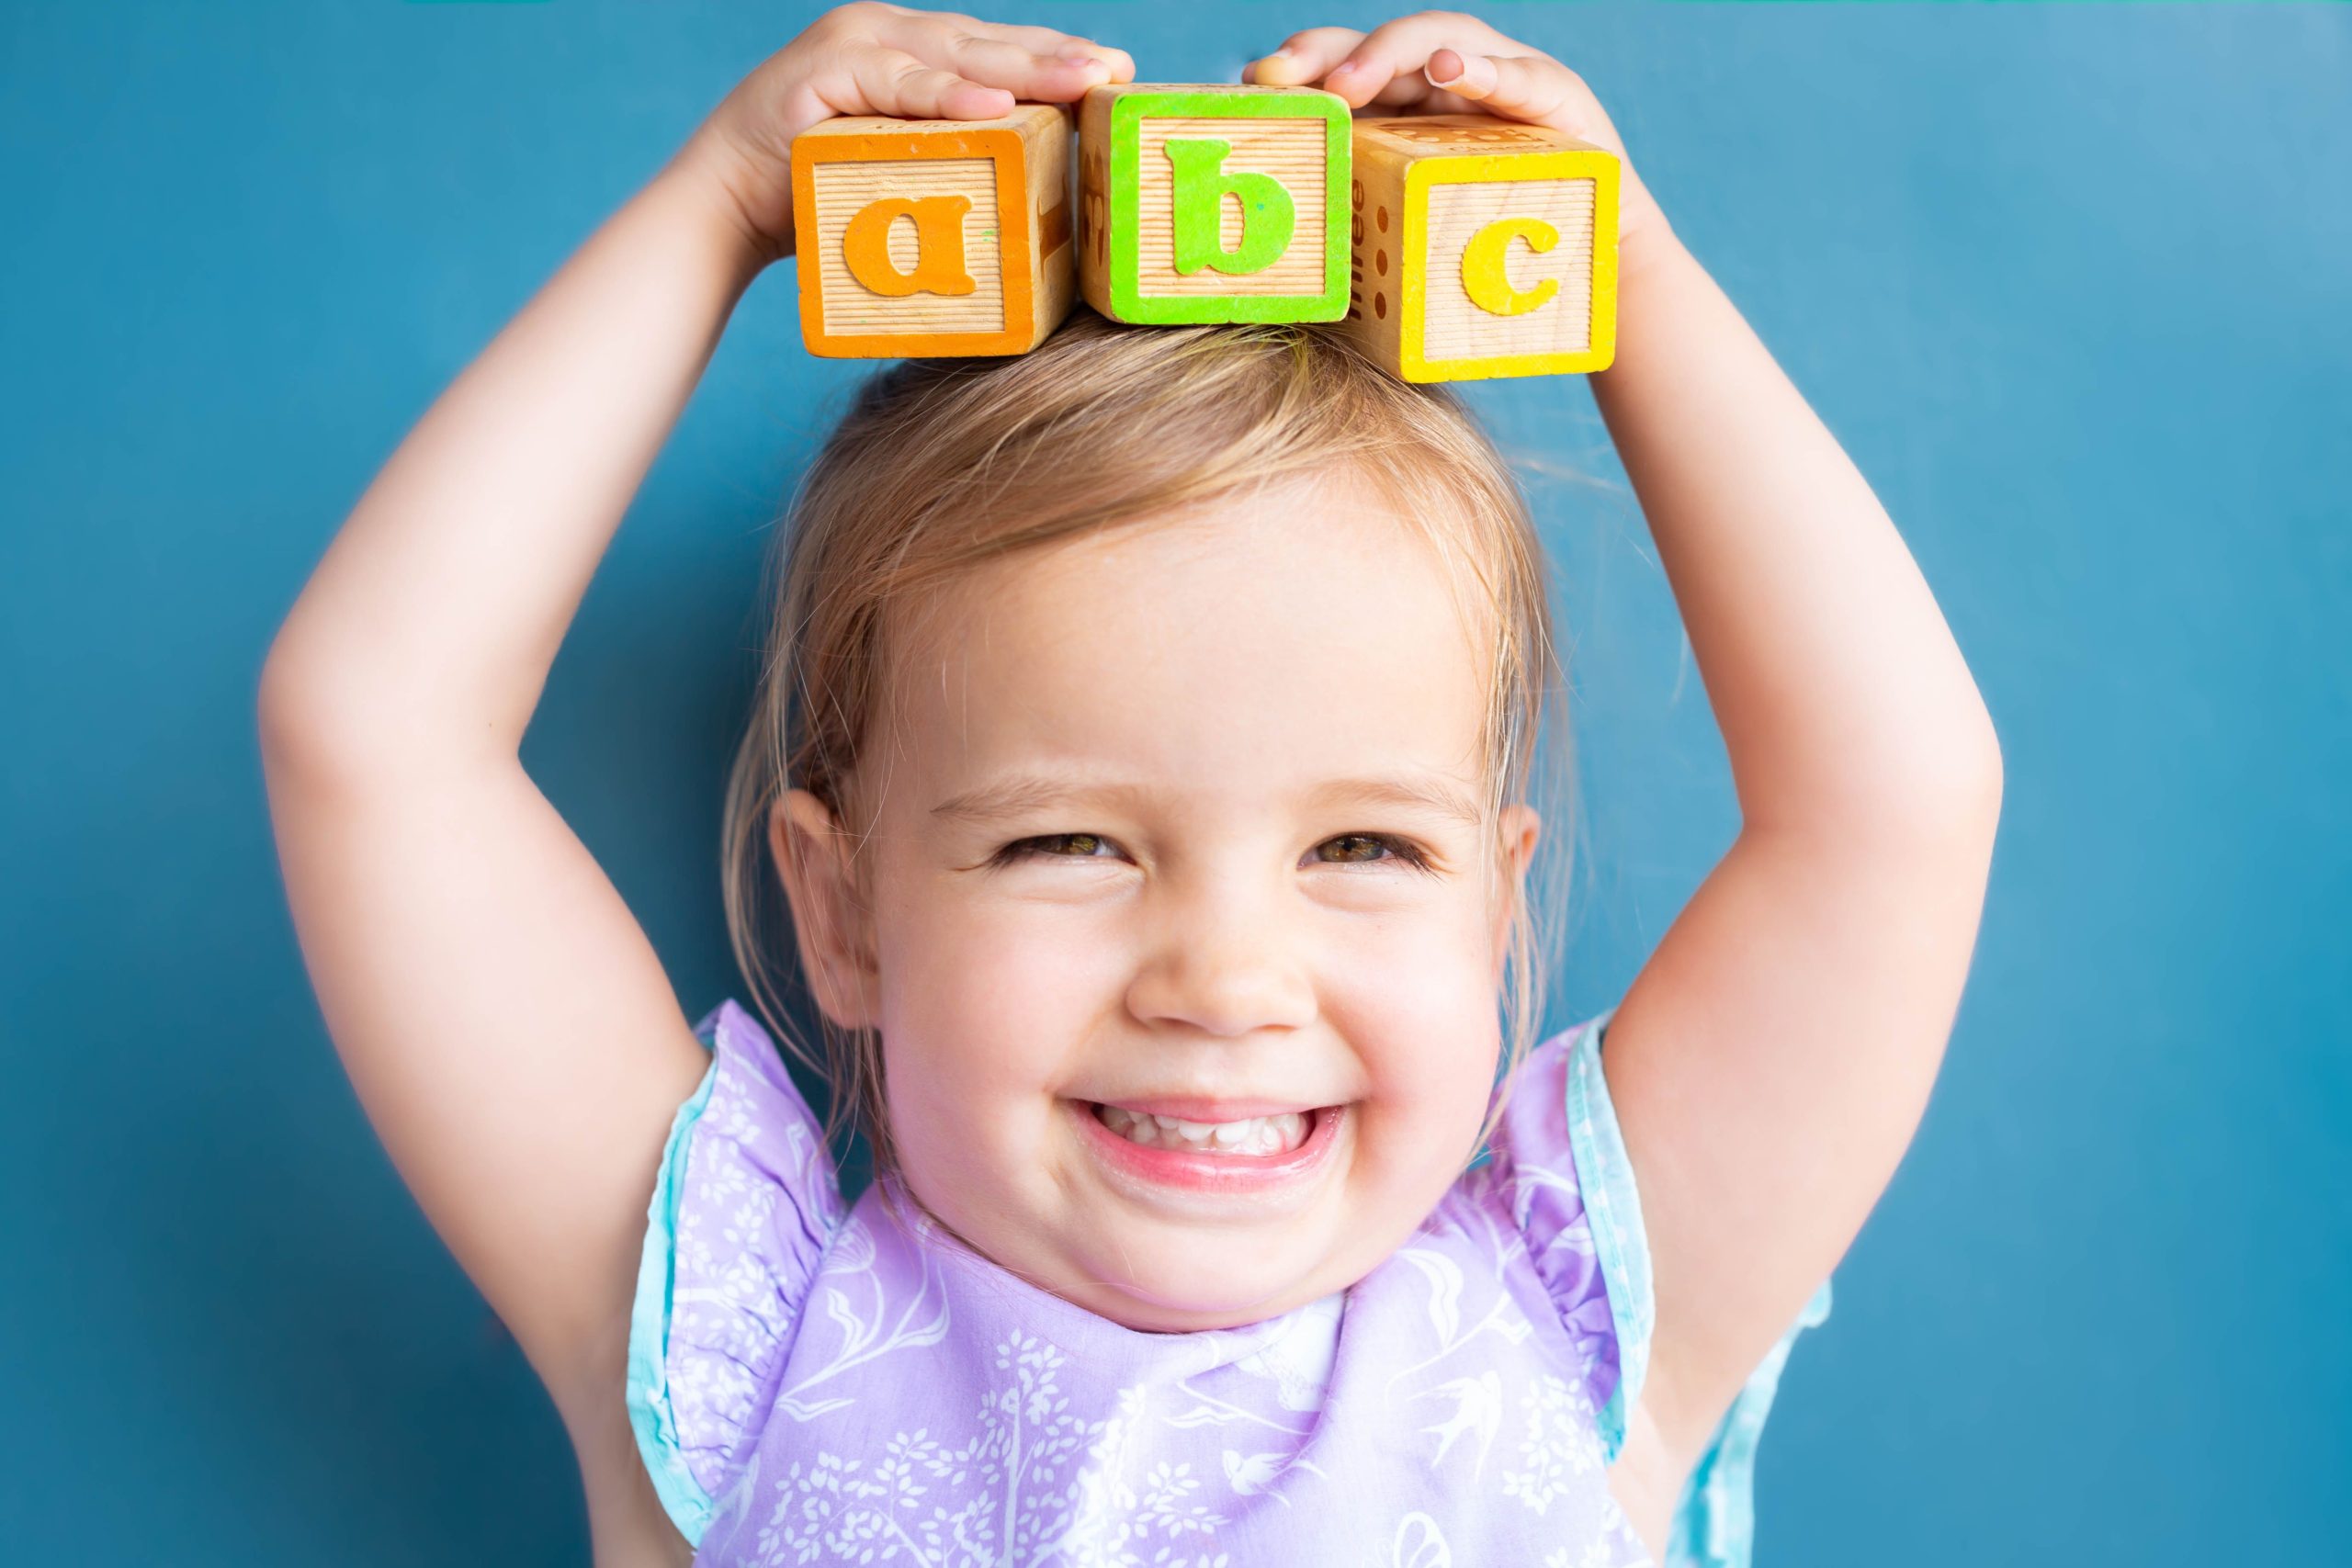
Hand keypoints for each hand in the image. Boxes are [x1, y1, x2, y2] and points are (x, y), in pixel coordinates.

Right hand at [679, 2, 1134, 262]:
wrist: (727, 205)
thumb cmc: (822, 193)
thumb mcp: (903, 165)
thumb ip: (955, 154)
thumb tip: (1040, 184)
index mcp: (910, 49)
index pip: (998, 50)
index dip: (1057, 58)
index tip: (1118, 74)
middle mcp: (885, 32)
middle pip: (987, 45)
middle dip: (1056, 58)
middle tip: (1115, 73)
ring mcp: (852, 45)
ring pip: (950, 55)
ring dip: (1019, 69)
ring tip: (1078, 82)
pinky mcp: (822, 74)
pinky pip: (894, 83)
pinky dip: (943, 95)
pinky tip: (995, 106)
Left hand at [1246, 11, 1670, 258]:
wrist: (1596, 265)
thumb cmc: (1495, 254)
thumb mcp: (1416, 238)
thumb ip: (1363, 232)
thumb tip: (1281, 274)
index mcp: (1407, 109)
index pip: (1345, 71)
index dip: (1301, 72)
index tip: (1253, 89)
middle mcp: (1449, 82)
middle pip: (1381, 46)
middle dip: (1328, 54)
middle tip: (1286, 78)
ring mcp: (1501, 79)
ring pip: (1441, 41)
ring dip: (1389, 54)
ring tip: (1351, 81)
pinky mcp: (1554, 96)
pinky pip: (1516, 74)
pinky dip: (1481, 69)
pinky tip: (1448, 72)